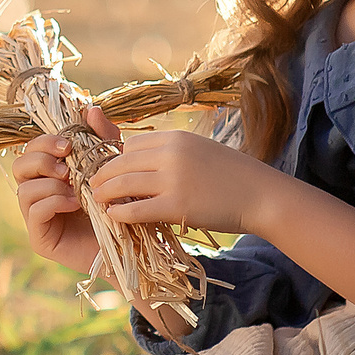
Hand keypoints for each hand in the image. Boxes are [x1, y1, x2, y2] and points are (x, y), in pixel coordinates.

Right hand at [9, 106, 122, 273]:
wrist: (132, 246)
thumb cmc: (121, 206)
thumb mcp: (114, 165)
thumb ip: (103, 137)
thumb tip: (90, 108)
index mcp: (52, 174)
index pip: (33, 149)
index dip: (45, 142)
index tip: (68, 145)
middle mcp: (40, 193)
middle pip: (19, 165)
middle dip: (41, 160)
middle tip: (67, 166)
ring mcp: (38, 217)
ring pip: (24, 188)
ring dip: (50, 183)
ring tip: (75, 189)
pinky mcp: (41, 238)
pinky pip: (33, 212)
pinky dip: (53, 202)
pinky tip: (74, 204)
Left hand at [89, 127, 282, 236]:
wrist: (261, 195)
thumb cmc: (232, 175)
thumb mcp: (199, 151)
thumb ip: (171, 154)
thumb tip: (141, 163)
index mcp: (175, 137)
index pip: (130, 145)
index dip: (117, 160)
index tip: (111, 173)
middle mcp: (170, 154)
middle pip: (120, 162)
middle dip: (102, 176)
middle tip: (93, 188)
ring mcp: (173, 180)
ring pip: (122, 184)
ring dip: (105, 193)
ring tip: (98, 201)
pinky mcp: (177, 206)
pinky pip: (136, 209)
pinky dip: (120, 213)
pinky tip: (114, 216)